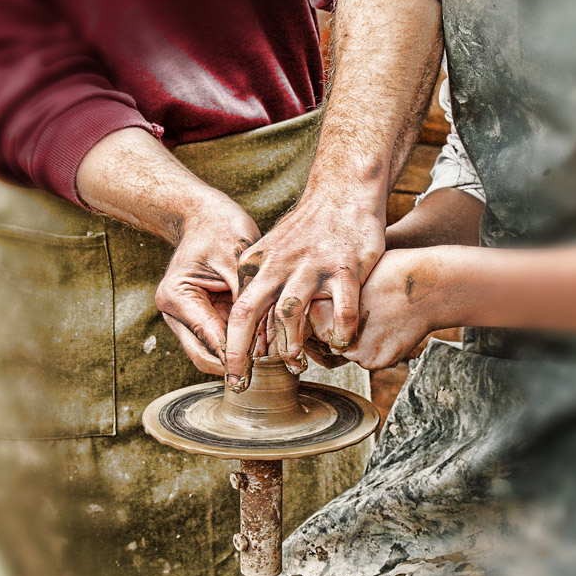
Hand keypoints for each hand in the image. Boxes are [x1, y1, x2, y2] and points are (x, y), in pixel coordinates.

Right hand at [155, 193, 260, 374]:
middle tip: (274, 367)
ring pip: (212, 355)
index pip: (210, 338)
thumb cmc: (221, 227)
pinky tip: (266, 343)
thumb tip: (266, 338)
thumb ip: (248, 297)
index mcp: (177, 296)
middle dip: (237, 363)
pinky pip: (221, 341)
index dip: (239, 354)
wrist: (206, 215)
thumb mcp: (238, 257)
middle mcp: (175, 313)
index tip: (269, 362)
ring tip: (274, 357)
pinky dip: (241, 345)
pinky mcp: (201, 318)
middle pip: (205, 357)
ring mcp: (186, 318)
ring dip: (239, 357)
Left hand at [224, 199, 384, 388]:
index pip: (235, 311)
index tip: (233, 372)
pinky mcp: (345, 267)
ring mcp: (311, 266)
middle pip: (248, 314)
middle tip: (241, 383)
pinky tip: (341, 343)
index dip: (231, 346)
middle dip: (240, 354)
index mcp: (256, 264)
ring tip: (295, 366)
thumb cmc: (308, 232)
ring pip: (290, 314)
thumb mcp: (273, 255)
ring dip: (290, 347)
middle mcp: (277, 265)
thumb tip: (253, 334)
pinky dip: (340, 332)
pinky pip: (341, 310)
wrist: (342, 192)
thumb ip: (262, 291)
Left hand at [308, 248, 445, 369]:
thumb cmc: (390, 272)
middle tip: (360, 318)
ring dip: (356, 342)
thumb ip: (331, 297)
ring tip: (379, 318)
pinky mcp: (375, 362)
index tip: (330, 313)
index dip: (319, 320)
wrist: (428, 285)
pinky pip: (368, 359)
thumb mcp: (351, 276)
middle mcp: (332, 336)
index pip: (307, 326)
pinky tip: (391, 328)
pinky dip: (376, 347)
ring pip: (347, 353)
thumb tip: (318, 312)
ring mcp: (354, 352)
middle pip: (325, 343)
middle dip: (335, 335)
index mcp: (320, 310)